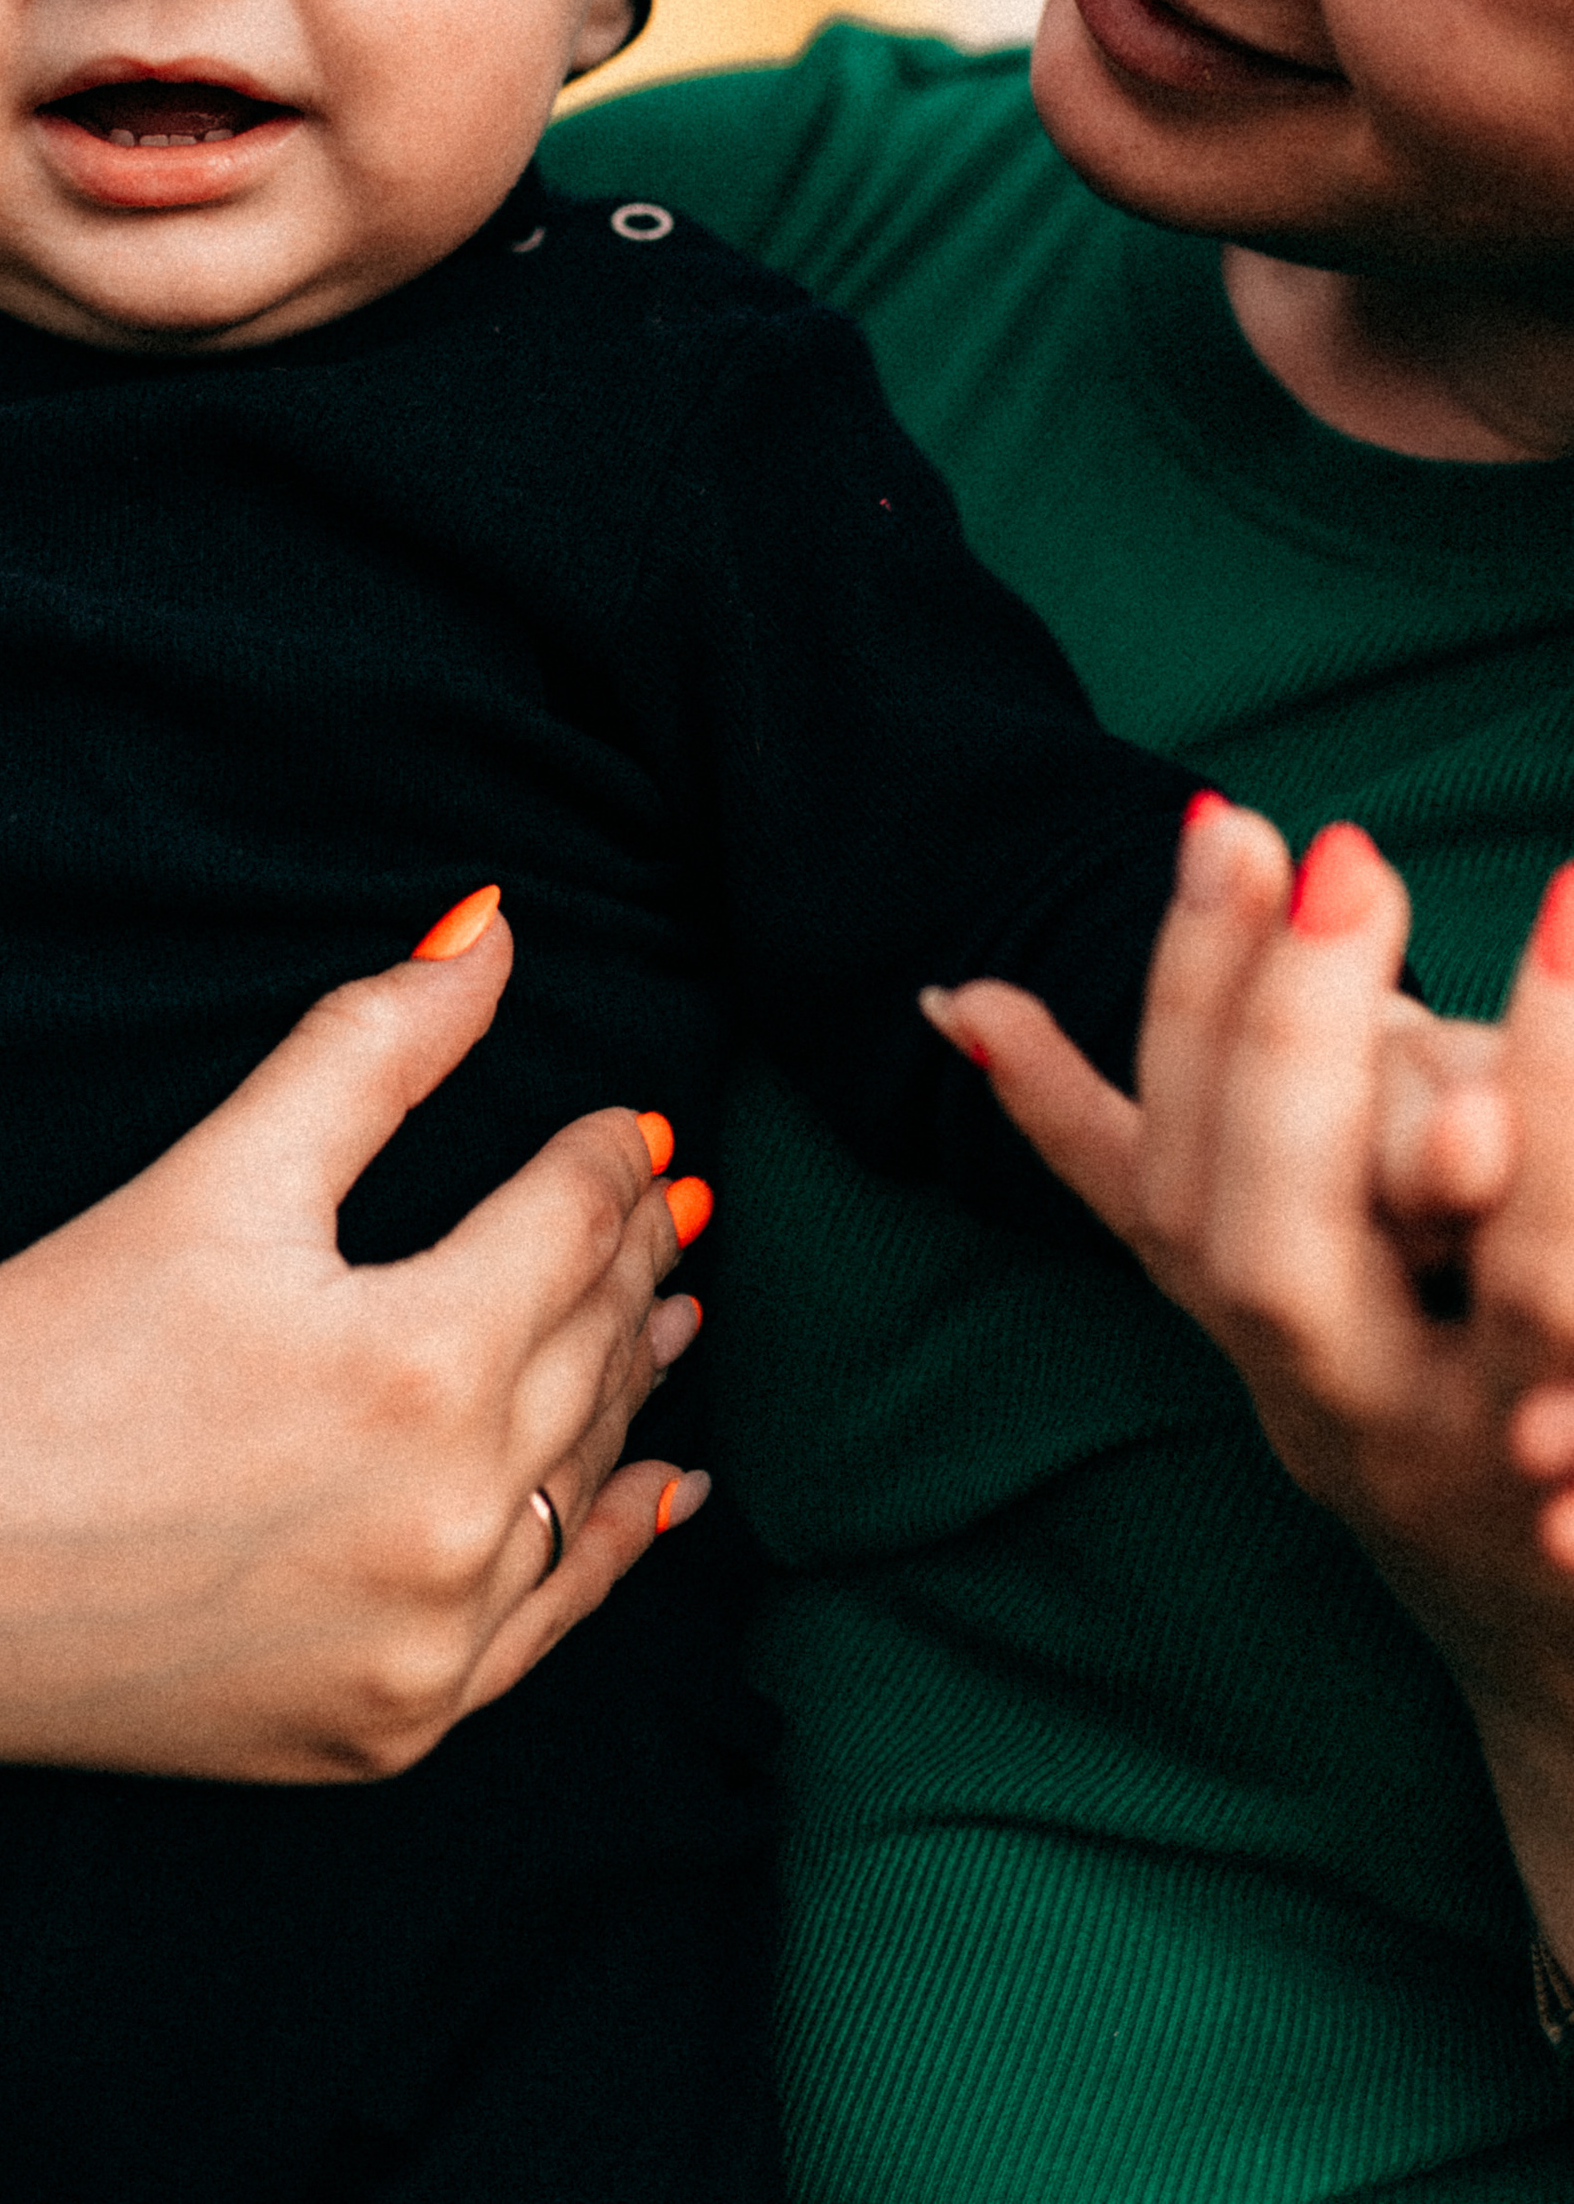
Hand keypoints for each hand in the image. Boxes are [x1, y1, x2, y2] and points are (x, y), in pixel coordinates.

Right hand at [0, 906, 710, 1781]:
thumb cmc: (25, 1336)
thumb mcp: (216, 1169)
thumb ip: (374, 1043)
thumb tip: (497, 926)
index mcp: (419, 1357)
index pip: (572, 1217)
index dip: (605, 1149)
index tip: (625, 1114)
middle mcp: (446, 1515)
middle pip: (593, 1344)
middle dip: (629, 1255)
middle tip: (660, 1191)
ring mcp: (420, 1644)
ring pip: (582, 1475)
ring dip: (635, 1383)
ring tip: (677, 1306)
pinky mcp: (378, 1729)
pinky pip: (548, 1627)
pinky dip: (608, 1547)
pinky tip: (656, 1492)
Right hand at [928, 799, 1573, 1960]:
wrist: (1559, 1649)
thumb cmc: (1399, 1388)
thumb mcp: (1253, 1266)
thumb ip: (1107, 1139)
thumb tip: (953, 1001)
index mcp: (1251, 1329)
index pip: (1177, 1162)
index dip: (1197, 995)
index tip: (1233, 819)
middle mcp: (1352, 1411)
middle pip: (1274, 1248)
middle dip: (1302, 1045)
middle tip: (1350, 851)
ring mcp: (1497, 1462)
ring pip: (1514, 1297)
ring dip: (1540, 1106)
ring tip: (1559, 904)